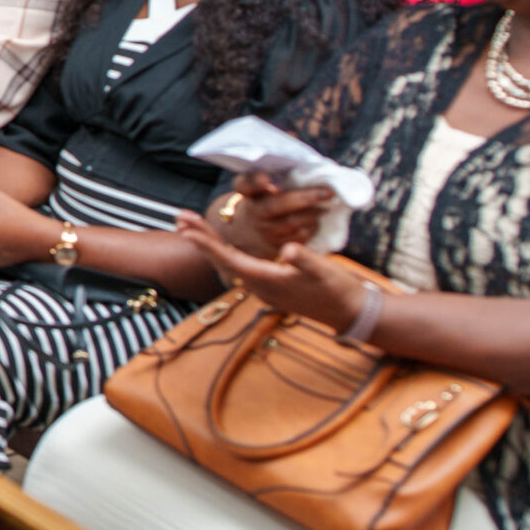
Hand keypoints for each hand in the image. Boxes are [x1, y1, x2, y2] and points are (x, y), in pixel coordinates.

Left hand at [177, 218, 366, 329]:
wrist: (349, 312)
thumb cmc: (337, 289)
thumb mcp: (324, 270)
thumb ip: (304, 259)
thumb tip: (288, 249)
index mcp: (266, 280)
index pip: (228, 259)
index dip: (207, 243)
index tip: (187, 228)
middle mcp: (257, 286)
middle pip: (222, 259)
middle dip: (201, 238)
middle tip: (180, 217)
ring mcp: (261, 287)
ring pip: (227, 262)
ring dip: (210, 244)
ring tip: (191, 225)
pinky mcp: (268, 286)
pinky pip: (238, 266)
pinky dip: (224, 251)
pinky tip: (218, 243)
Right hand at [200, 170, 332, 259]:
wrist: (250, 233)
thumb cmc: (259, 201)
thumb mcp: (254, 188)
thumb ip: (259, 179)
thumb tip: (275, 180)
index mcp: (249, 194)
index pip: (246, 185)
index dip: (257, 182)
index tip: (268, 181)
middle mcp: (255, 214)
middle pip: (278, 206)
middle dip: (305, 198)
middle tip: (328, 192)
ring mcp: (266, 232)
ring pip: (294, 222)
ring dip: (313, 213)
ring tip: (327, 205)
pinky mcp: (279, 247)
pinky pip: (301, 236)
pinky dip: (313, 226)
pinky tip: (316, 219)